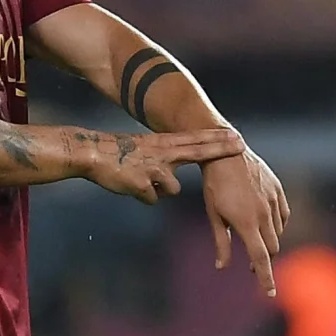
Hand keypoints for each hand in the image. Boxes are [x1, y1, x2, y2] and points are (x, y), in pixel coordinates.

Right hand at [82, 127, 244, 203]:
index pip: (197, 140)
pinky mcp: (142, 184)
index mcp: (164, 144)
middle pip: (198, 151)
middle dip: (220, 148)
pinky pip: (152, 198)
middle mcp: (163, 153)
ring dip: (160, 189)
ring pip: (172, 189)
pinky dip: (143, 196)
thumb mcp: (149, 151)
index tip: (238, 137)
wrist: (94, 153)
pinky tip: (130, 186)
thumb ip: (168, 160)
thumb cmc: (122, 155)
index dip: (218, 139)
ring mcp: (154, 168)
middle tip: (241, 144)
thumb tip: (178, 179)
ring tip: (141, 179)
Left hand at [204, 145, 289, 295]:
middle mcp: (264, 214)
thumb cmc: (214, 185)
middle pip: (272, 248)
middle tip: (253, 268)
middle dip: (265, 261)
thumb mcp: (214, 215)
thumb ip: (222, 243)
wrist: (225, 152)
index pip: (261, 258)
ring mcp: (273, 201)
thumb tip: (222, 267)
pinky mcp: (277, 190)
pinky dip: (277, 224)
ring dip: (270, 243)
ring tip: (257, 243)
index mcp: (246, 223)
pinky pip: (283, 214)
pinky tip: (268, 225)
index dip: (266, 278)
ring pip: (278, 232)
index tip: (269, 293)